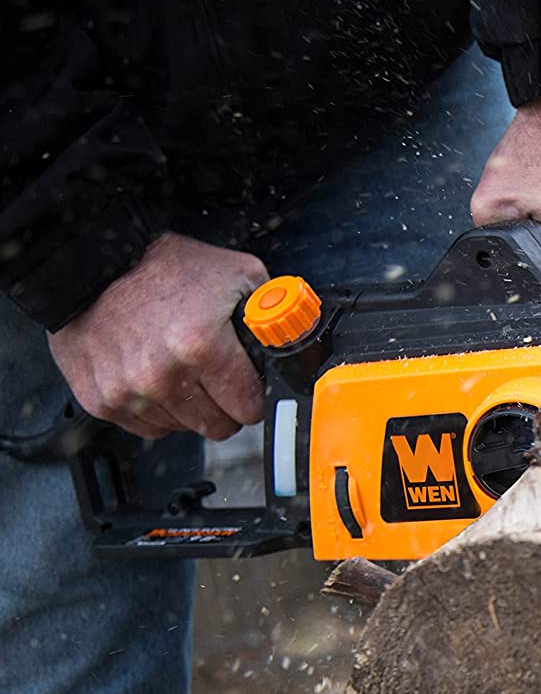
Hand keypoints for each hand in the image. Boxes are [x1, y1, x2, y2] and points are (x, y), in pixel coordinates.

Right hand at [48, 233, 267, 440]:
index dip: (252, 396)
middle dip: (224, 405)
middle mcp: (162, 375)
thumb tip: (296, 335)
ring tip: (180, 369)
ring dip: (189, 407)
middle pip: (219, 427)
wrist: (91, 265)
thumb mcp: (235, 273)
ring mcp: (129, 391)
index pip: (248, 408)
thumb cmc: (162, 268)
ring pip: (184, 429)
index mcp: (200, 346)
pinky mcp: (102, 400)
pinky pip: (148, 427)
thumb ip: (271, 309)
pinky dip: (157, 409)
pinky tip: (154, 377)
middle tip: (215, 378)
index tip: (246, 384)